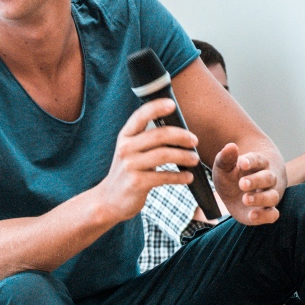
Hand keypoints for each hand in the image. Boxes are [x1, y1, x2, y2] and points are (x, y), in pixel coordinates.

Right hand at [97, 99, 198, 221]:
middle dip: (181, 136)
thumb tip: (178, 129)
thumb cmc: (128, 172)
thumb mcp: (130, 151)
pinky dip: (180, 176)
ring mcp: (129, 166)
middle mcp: (125, 148)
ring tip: (194, 160)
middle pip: (159, 135)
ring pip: (164, 155)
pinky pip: (164, 176)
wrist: (109, 200)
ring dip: (184, 156)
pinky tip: (188, 177)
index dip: (156, 108)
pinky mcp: (136, 183)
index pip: (140, 116)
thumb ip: (147, 139)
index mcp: (124, 137)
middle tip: (194, 141)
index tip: (172, 105)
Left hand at [212, 144, 280, 224]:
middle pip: (268, 178)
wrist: (237, 191)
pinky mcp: (266, 211)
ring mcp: (268, 195)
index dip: (251, 161)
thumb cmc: (231, 175)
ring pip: (272, 196)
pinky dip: (265, 216)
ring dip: (260, 199)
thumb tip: (230, 146)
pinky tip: (252, 215)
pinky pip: (273, 215)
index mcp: (257, 164)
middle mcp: (267, 179)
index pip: (258, 160)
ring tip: (245, 199)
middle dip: (256, 181)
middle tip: (242, 183)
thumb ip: (226, 158)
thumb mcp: (224, 166)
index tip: (242, 162)